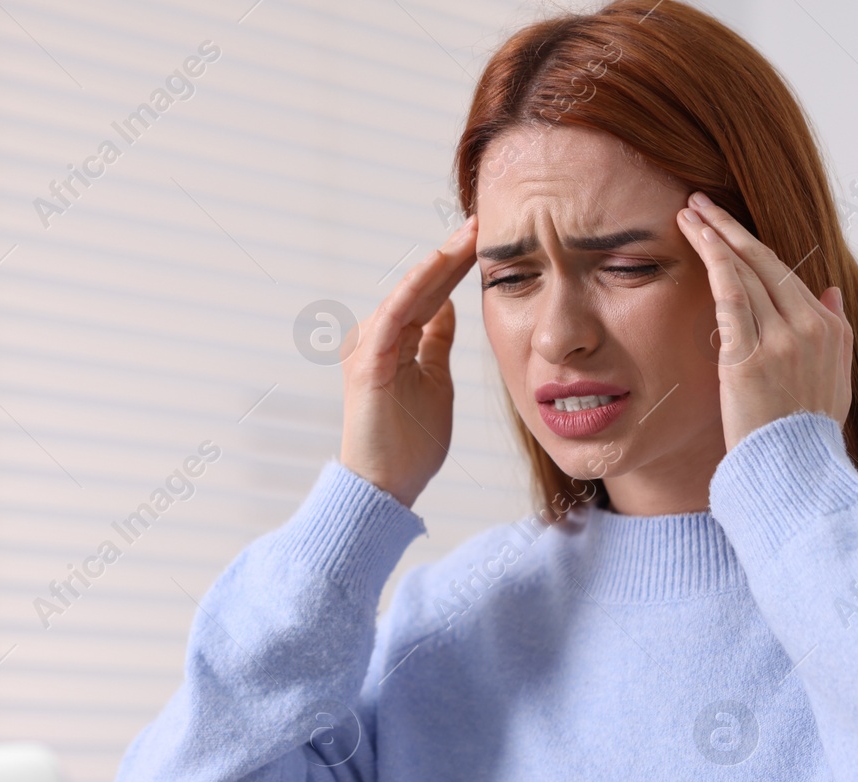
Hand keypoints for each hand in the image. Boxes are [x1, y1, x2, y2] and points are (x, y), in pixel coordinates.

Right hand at [339, 214, 477, 508]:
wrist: (386, 487)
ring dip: (441, 261)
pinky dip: (418, 287)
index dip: (459, 265)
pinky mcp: (368, 361)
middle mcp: (379, 336)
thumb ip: (437, 345)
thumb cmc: (410, 445)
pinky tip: (440, 264)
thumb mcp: (436, 383)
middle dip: (455, 252)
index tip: (489, 238)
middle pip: (424, 285)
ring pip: (411, 292)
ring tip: (471, 232)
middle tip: (485, 218)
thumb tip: (448, 309)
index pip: (433, 293)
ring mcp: (370, 346)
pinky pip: (396, 313)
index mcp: (397, 341)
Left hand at [676, 191, 852, 451]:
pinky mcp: (750, 356)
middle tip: (700, 201)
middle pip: (765, 262)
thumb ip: (835, 331)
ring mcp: (782, 340)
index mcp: (831, 330)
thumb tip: (828, 291)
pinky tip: (696, 238)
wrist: (795, 474)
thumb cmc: (805, 435)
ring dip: (714, 235)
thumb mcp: (834, 381)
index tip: (727, 227)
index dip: (752, 246)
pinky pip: (730, 294)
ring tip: (688, 212)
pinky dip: (714, 260)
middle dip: (729, 228)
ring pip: (745, 271)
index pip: (787, 274)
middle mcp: (811, 327)